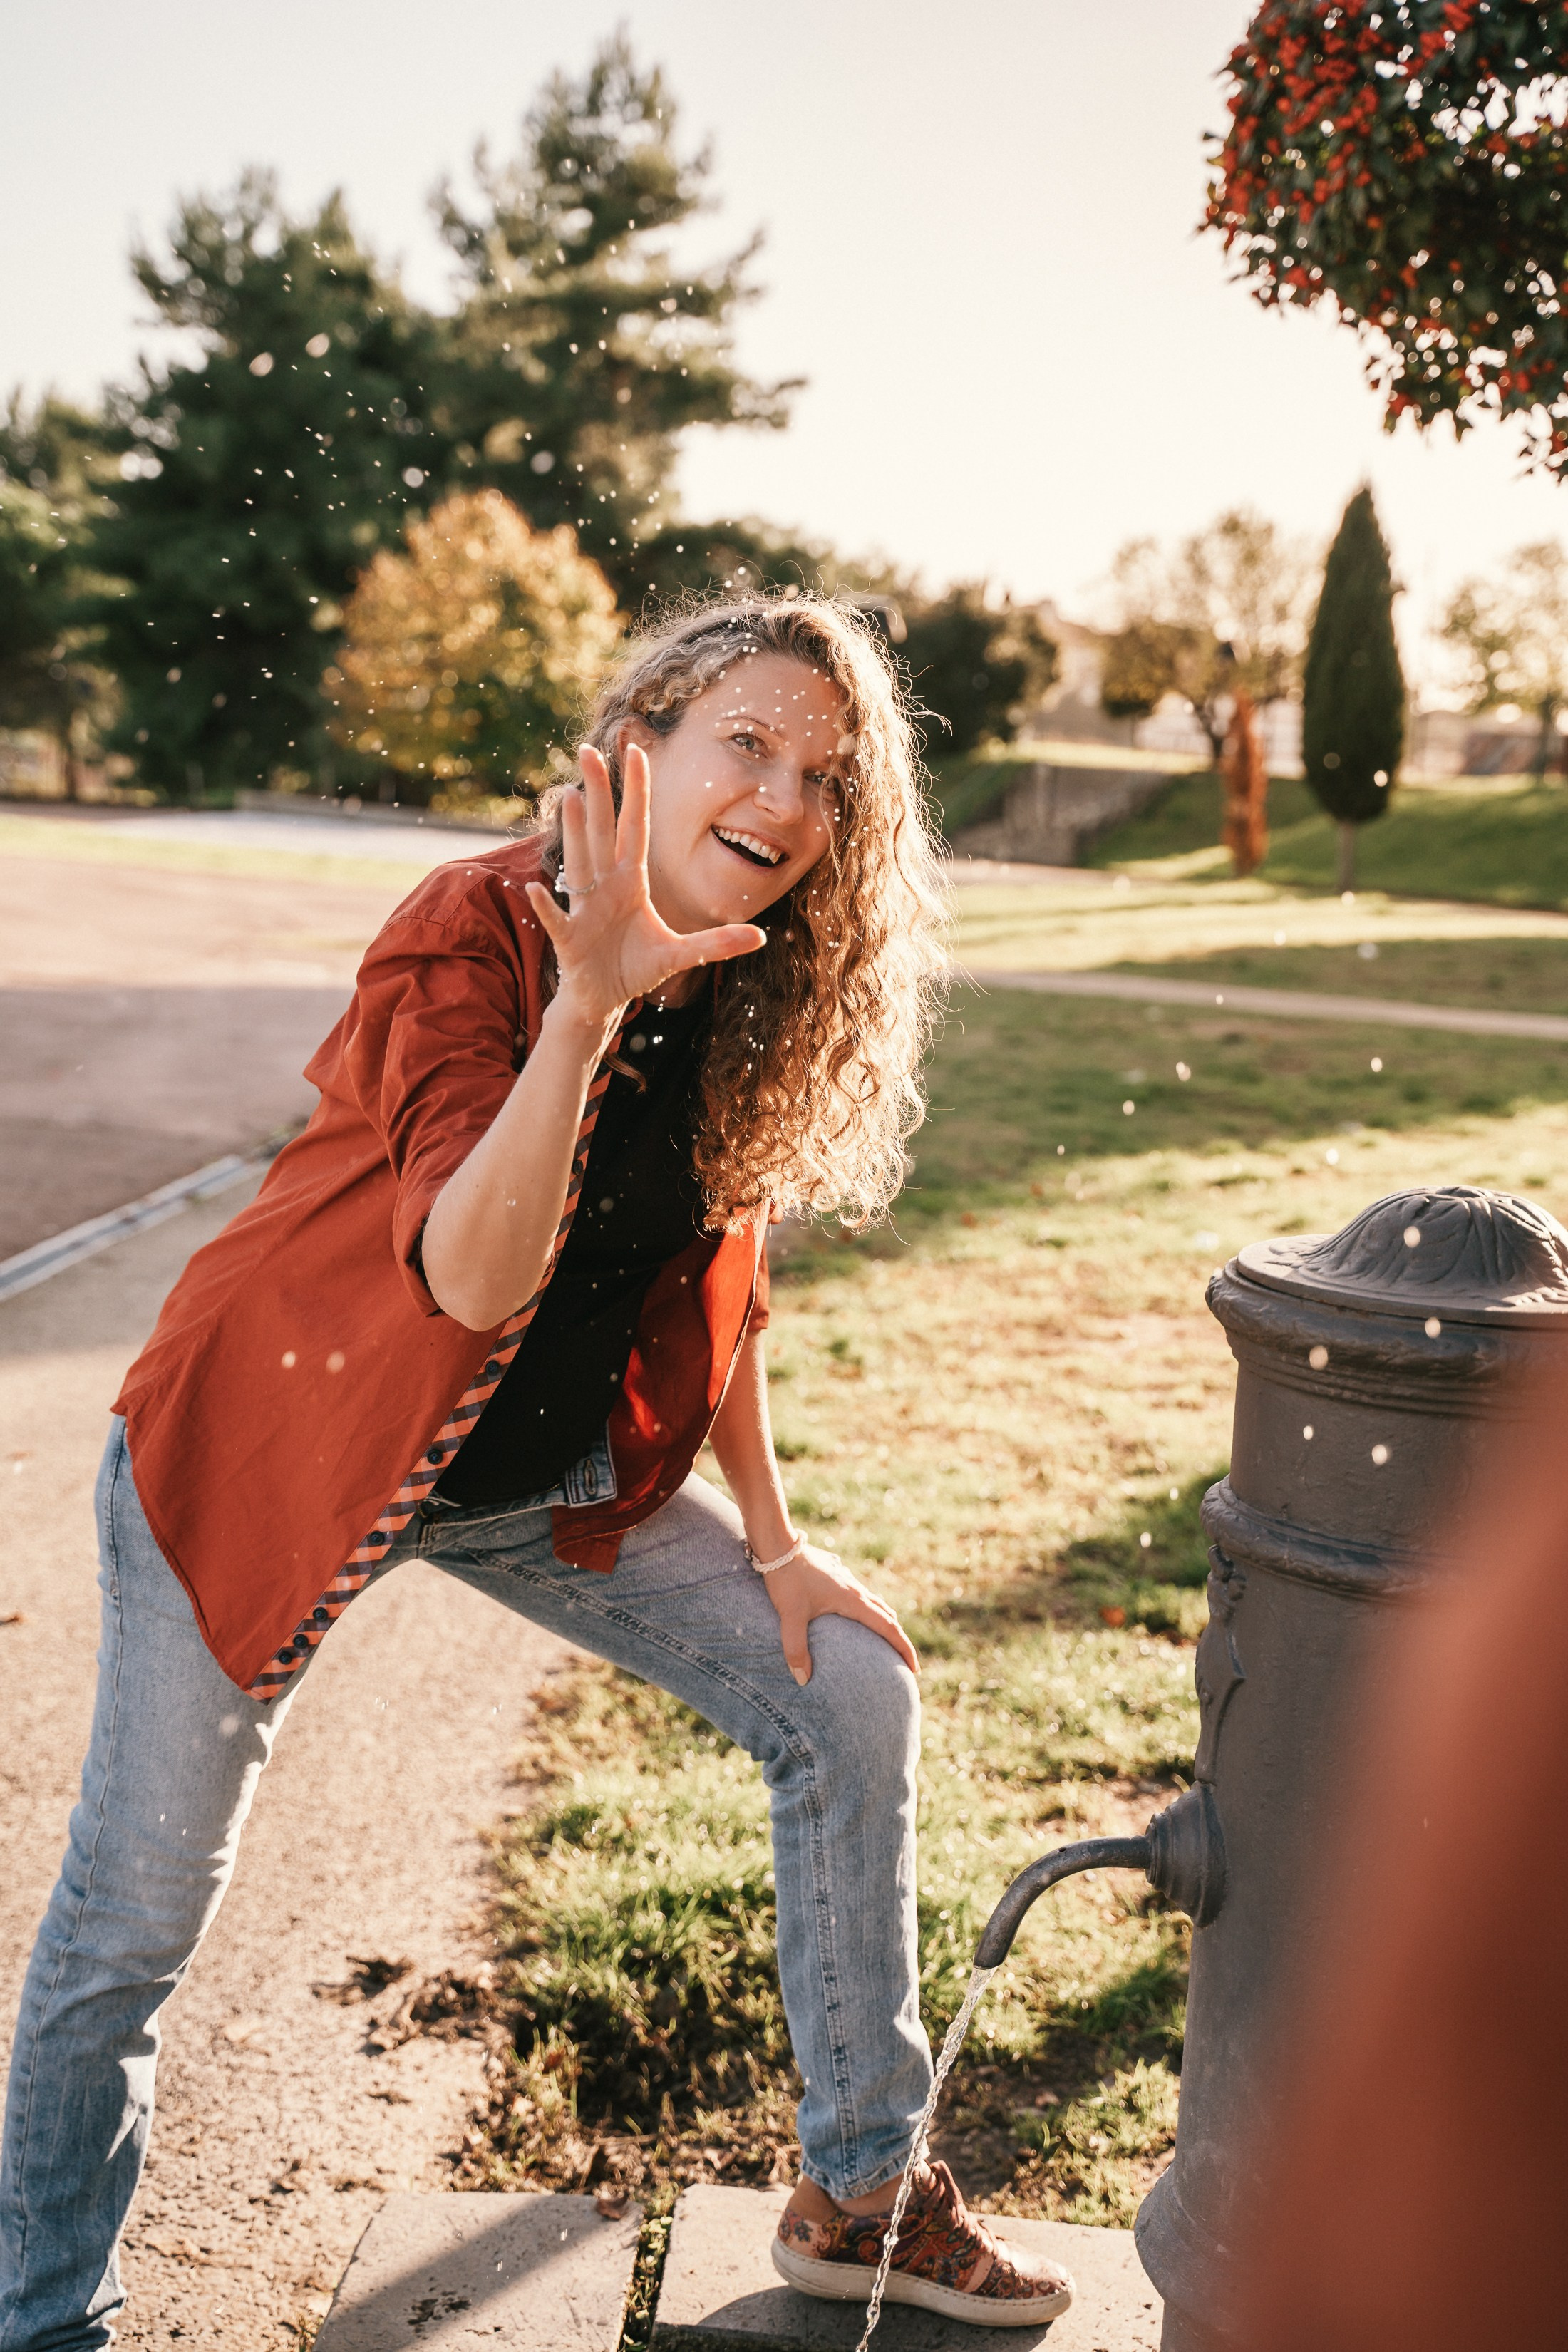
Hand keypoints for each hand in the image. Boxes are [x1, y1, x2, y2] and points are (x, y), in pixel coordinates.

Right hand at [525, 742, 765, 1030]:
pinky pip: (558, 920)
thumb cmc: (637, 967)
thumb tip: (761, 938)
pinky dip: (547, 907)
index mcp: (632, 882)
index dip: (637, 791)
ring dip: (575, 832)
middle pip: (603, 832)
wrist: (605, 998)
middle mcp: (606, 887)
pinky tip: (536, 890)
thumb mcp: (682, 955)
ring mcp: (586, 910)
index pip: (636, 827)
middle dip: (597, 792)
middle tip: (588, 750)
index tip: (637, 751)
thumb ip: (717, 944)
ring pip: (581, 863)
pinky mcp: (570, 939)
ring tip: (569, 797)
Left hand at [764, 1545, 919, 1687]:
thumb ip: (796, 1649)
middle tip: (906, 1664)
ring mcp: (849, 1581)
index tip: (914, 1669)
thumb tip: (803, 1680)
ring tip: (887, 1643)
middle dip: (900, 1641)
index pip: (888, 1628)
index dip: (904, 1649)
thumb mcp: (790, 1616)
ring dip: (888, 1624)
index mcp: (853, 1600)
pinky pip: (865, 1597)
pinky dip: (873, 1612)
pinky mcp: (839, 1577)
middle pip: (889, 1617)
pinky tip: (860, 1619)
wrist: (778, 1546)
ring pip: (878, 1605)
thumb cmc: (786, 1579)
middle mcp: (856, 1590)